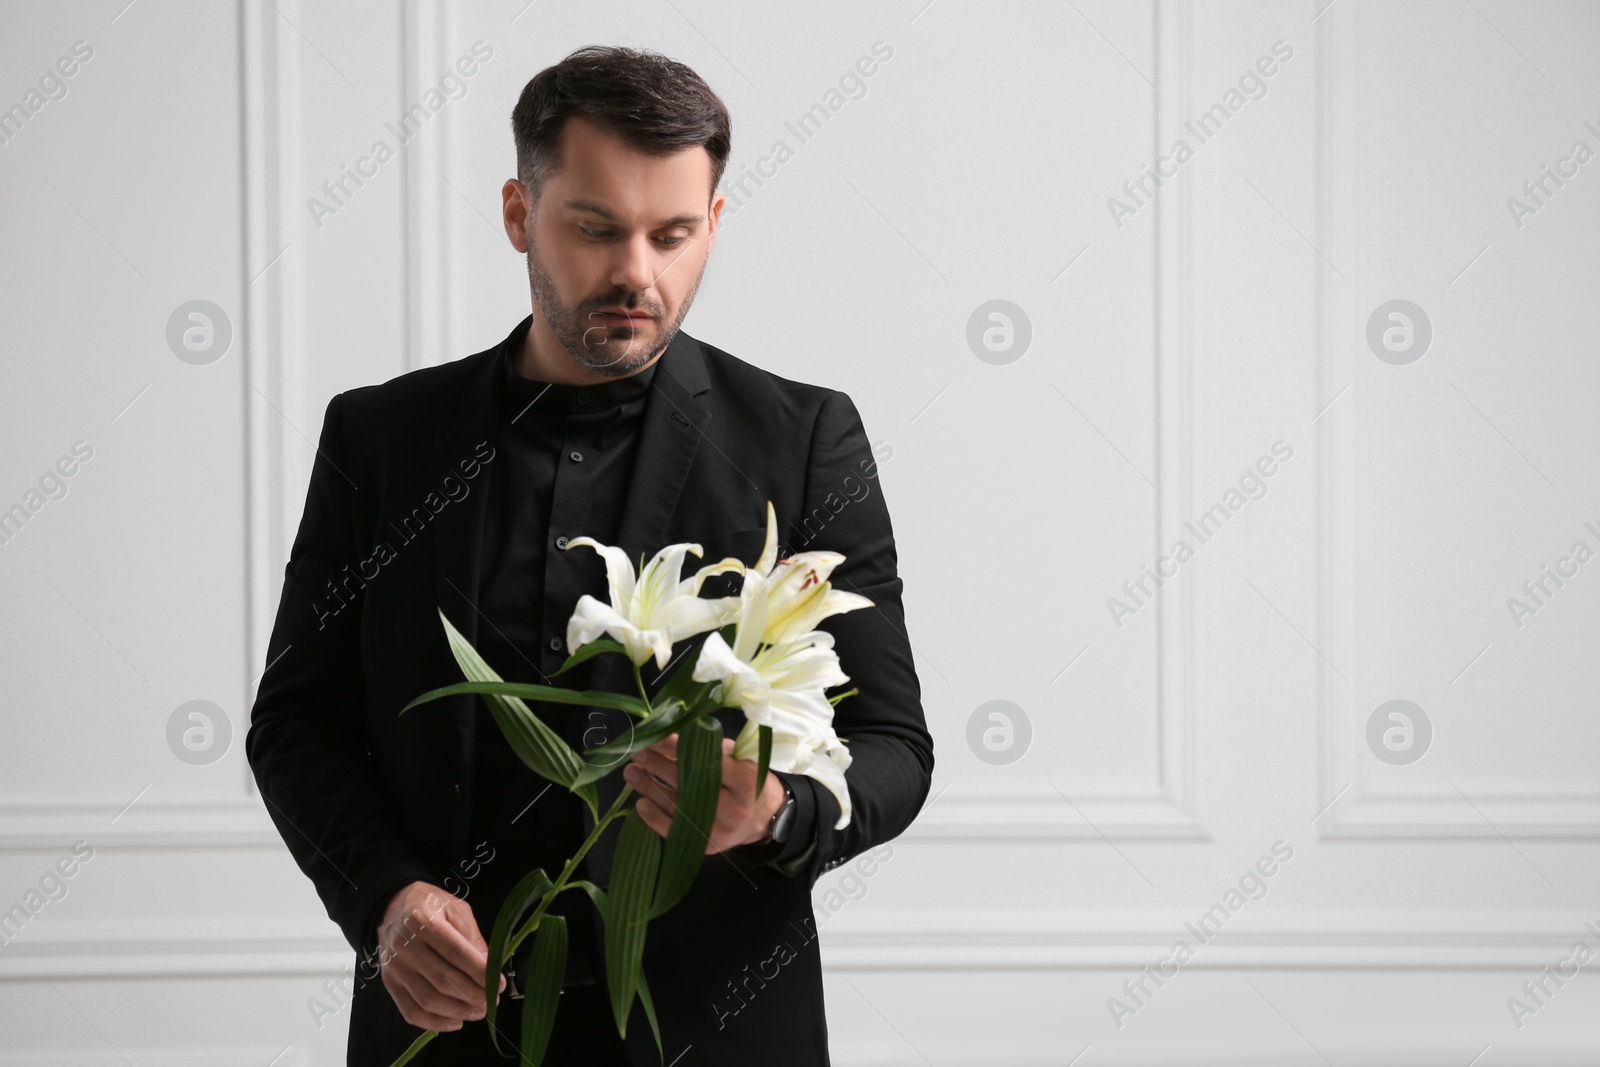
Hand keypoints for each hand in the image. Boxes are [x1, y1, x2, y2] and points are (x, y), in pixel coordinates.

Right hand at [376, 881, 505, 1030]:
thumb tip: (489, 968)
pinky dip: (434, 1023)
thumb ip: (472, 938)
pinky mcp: (389, 983)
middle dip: (473, 995)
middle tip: (492, 1001)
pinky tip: (455, 1022)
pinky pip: (411, 1011)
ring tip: (478, 1011)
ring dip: (457, 1011)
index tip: (499, 984)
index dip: (480, 972)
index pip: (456, 953)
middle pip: (443, 980)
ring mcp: (395, 967)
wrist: (392, 906)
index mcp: (423, 921)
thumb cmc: (429, 905)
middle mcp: (405, 946)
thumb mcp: (456, 909)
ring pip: (428, 1000)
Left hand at [625, 735, 786, 852]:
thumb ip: (713, 748)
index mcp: (745, 782)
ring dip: (649, 788)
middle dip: (658, 767)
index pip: (705, 762)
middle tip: (638, 753)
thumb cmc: (749, 781)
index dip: (677, 749)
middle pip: (688, 784)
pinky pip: (675, 832)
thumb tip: (673, 736)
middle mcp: (734, 809)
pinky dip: (655, 818)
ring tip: (631, 773)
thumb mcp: (742, 758)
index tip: (655, 737)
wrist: (765, 819)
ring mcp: (720, 830)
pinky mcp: (708, 846)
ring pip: (677, 807)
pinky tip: (640, 803)